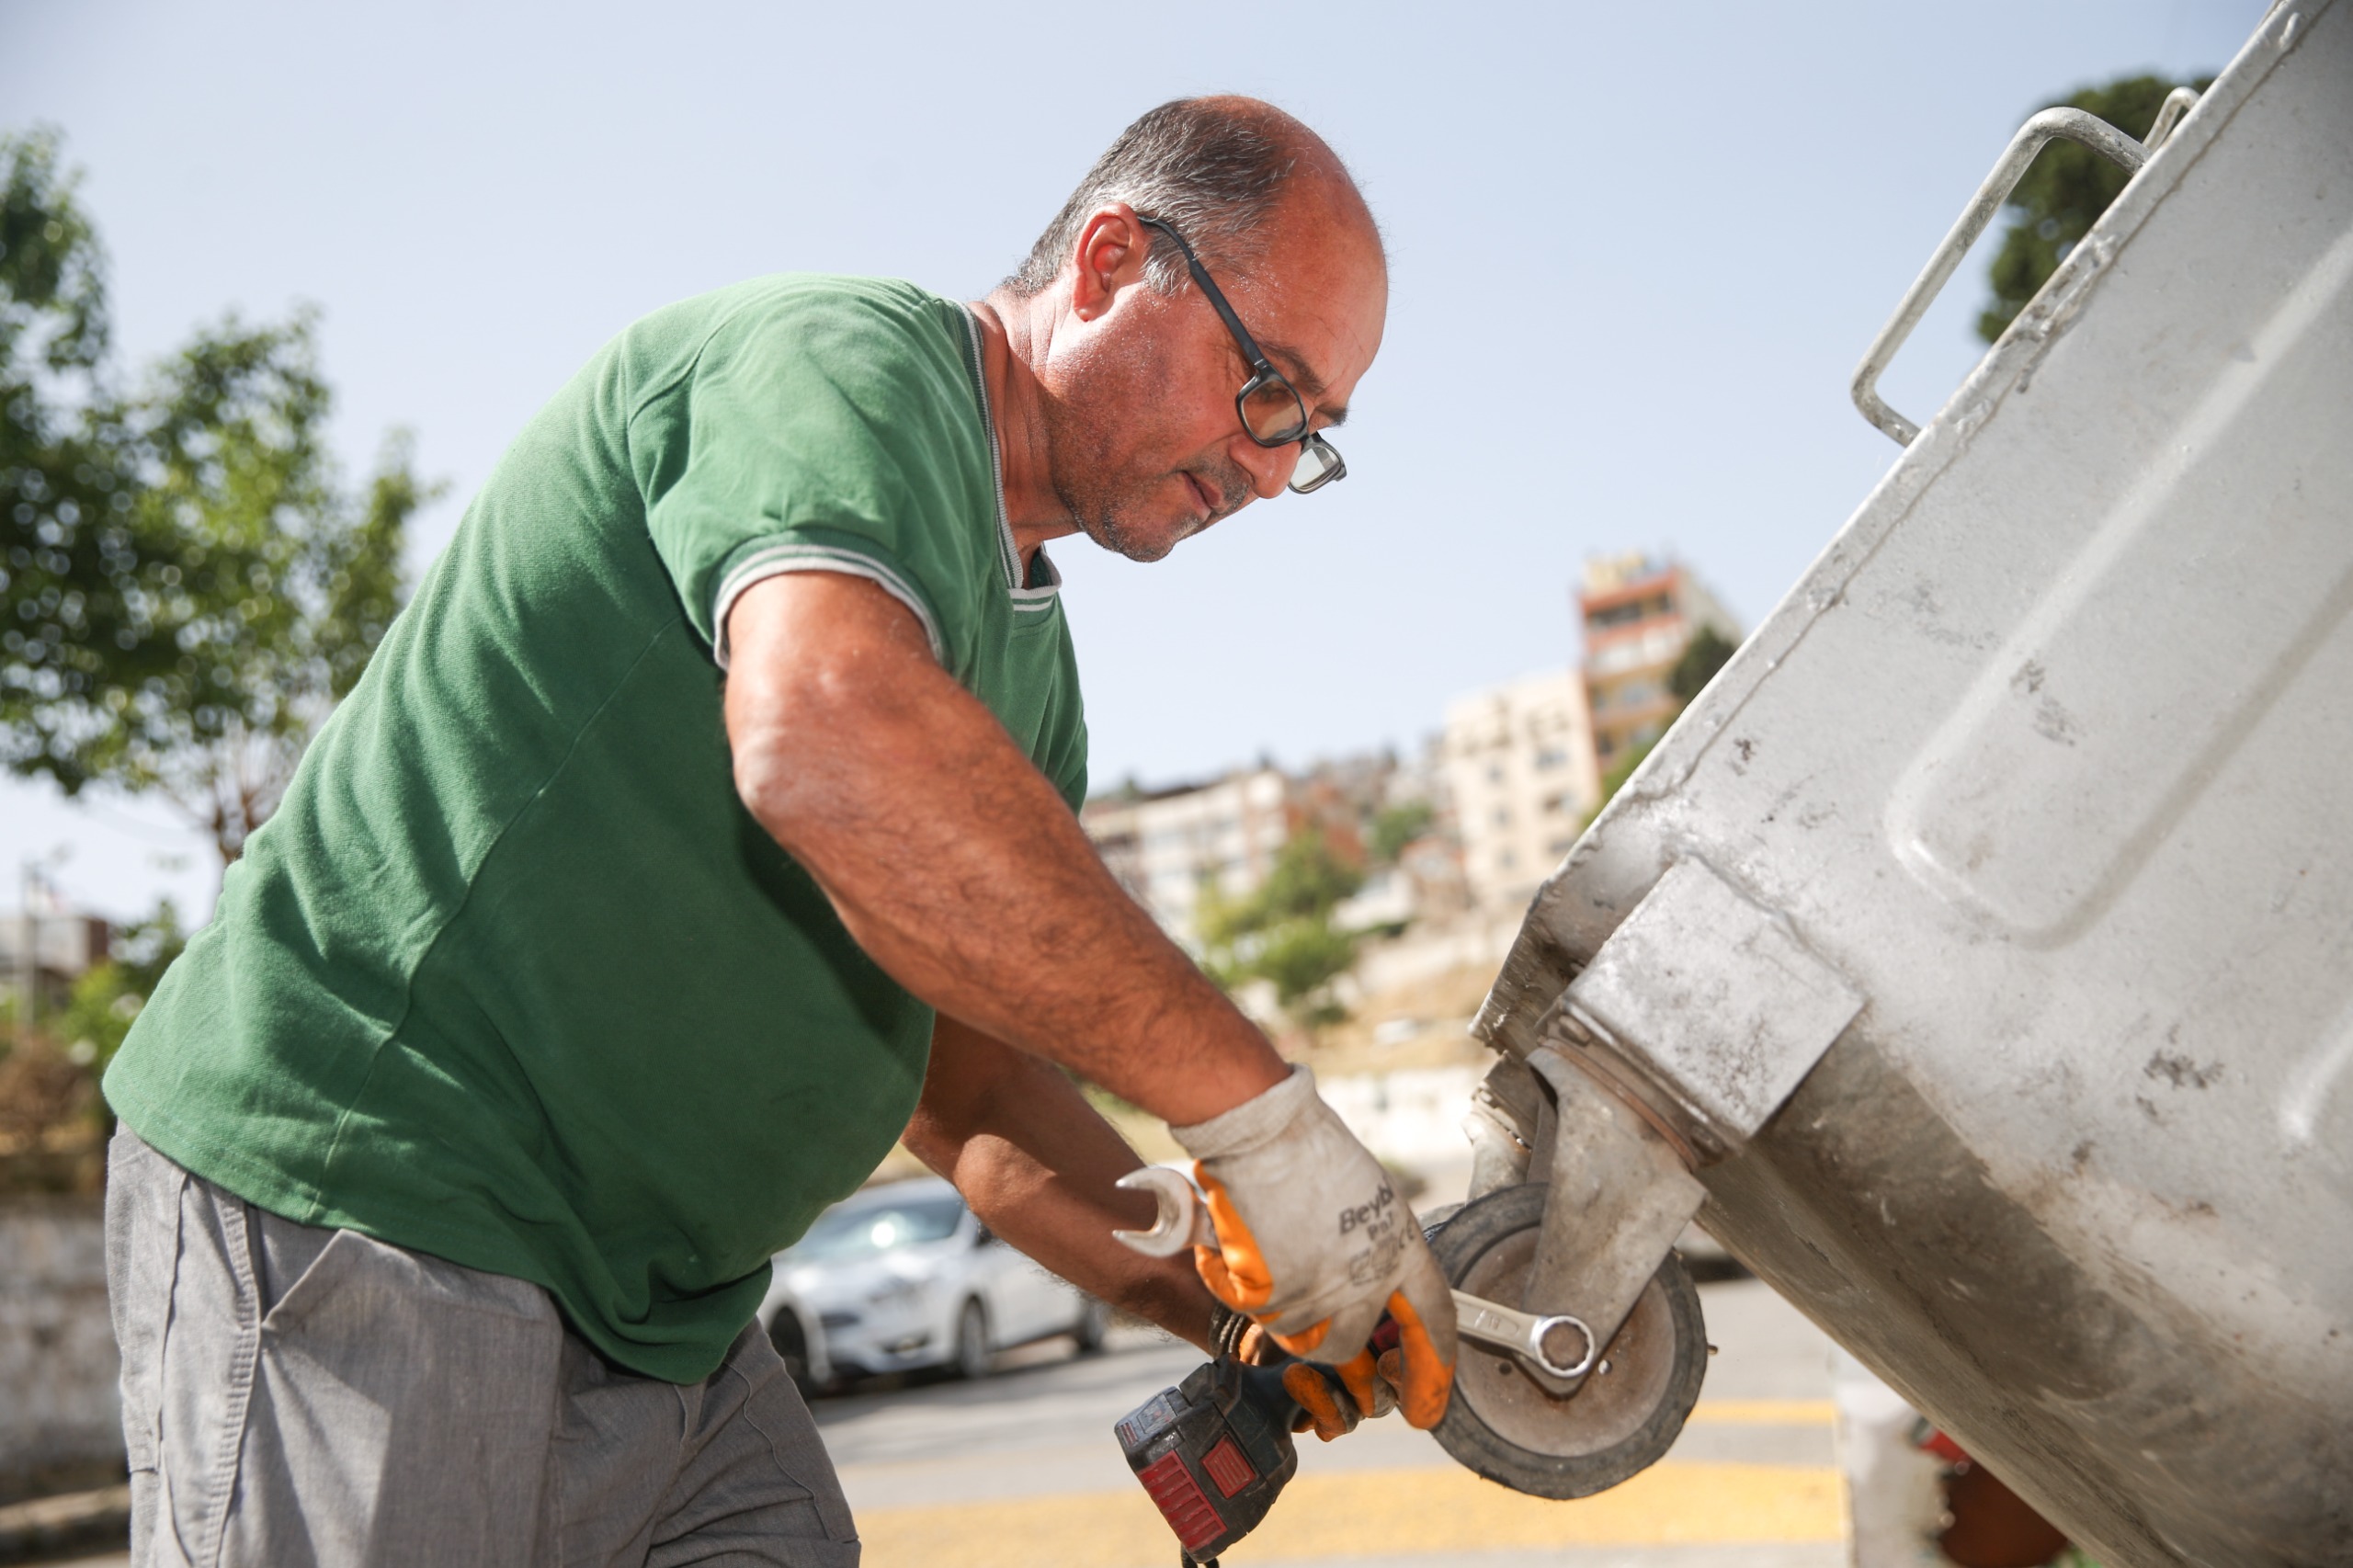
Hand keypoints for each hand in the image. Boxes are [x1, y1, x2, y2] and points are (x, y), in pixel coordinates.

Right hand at [1172, 1066, 1456, 1427]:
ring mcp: (1322, 1291)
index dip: (1432, 1371)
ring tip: (1259, 1253)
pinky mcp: (1275, 1294)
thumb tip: (1364, 1283)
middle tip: (1296, 1318)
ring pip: (1294, 1333)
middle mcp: (1369, 1279)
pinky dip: (1229, 1283)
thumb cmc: (1308, 1148)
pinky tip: (1225, 1249)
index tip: (1427, 1406)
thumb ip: (1372, 1245)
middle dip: (1322, 1340)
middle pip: (1350, 1344)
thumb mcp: (1366, 1194)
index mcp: (1403, 1249)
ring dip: (1271, 1302)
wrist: (1263, 1131)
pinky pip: (1248, 1310)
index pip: (1435, 1322)